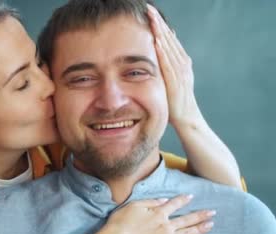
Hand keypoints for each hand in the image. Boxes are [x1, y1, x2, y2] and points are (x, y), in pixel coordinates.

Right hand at [103, 195, 214, 233]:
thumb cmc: (120, 223)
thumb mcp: (133, 206)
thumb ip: (150, 202)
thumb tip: (164, 200)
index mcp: (158, 213)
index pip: (175, 204)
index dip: (184, 200)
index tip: (192, 197)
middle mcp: (166, 225)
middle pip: (187, 219)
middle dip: (201, 215)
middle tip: (212, 212)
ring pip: (189, 233)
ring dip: (201, 228)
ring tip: (211, 225)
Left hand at [147, 5, 202, 128]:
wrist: (187, 119)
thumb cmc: (175, 102)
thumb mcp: (169, 80)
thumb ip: (166, 65)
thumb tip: (160, 47)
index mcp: (180, 62)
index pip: (169, 38)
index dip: (159, 25)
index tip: (149, 12)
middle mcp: (183, 64)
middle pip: (170, 38)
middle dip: (159, 23)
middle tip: (149, 9)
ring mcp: (181, 72)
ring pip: (170, 48)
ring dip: (160, 33)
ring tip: (152, 19)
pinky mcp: (177, 82)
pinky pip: (169, 64)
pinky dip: (164, 52)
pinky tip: (157, 42)